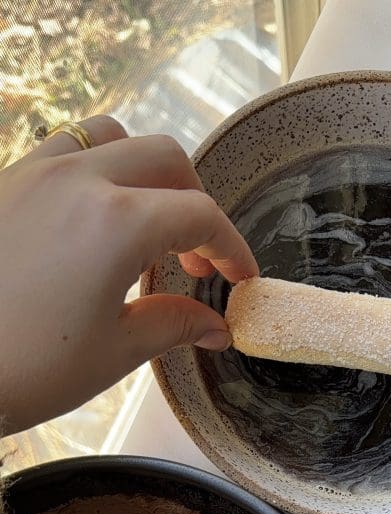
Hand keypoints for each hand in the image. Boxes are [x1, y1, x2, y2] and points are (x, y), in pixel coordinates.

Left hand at [0, 116, 257, 434]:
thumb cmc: (28, 369)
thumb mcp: (116, 351)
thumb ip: (174, 324)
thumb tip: (215, 326)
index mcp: (117, 223)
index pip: (199, 216)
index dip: (230, 248)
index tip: (238, 277)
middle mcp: (78, 182)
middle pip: (164, 158)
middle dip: (193, 202)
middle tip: (195, 259)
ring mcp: (33, 174)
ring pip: (109, 137)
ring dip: (142, 170)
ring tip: (145, 221)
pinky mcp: (3, 185)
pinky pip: (60, 150)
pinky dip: (93, 171)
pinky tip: (91, 220)